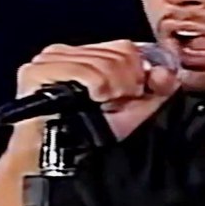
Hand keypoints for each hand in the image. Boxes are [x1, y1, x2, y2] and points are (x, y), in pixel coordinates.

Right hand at [16, 39, 178, 139]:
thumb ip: (157, 87)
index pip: (126, 46)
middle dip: (127, 82)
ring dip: (114, 88)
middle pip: (121, 52)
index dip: (139, 70)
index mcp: (85, 55)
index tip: (135, 93)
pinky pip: (85, 72)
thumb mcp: (133, 108)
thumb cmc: (91, 135)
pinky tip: (93, 99)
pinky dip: (97, 87)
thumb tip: (166, 73)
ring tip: (104, 104)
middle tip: (118, 102)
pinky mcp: (38, 71)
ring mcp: (50, 59)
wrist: (56, 159)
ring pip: (106, 62)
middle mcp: (65, 52)